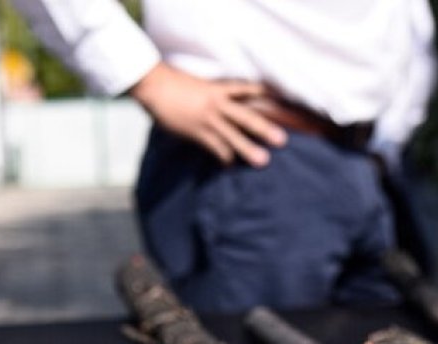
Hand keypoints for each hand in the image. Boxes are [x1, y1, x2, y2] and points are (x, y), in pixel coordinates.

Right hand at [129, 63, 286, 166]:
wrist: (154, 86)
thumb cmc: (173, 84)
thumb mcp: (198, 85)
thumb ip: (212, 94)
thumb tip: (221, 102)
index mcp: (219, 89)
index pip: (248, 90)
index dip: (266, 95)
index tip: (283, 102)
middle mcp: (218, 104)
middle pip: (247, 117)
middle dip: (264, 129)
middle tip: (282, 140)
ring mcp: (208, 119)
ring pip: (233, 136)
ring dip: (248, 149)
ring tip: (263, 161)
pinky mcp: (197, 132)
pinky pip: (215, 147)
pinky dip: (223, 158)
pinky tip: (230, 166)